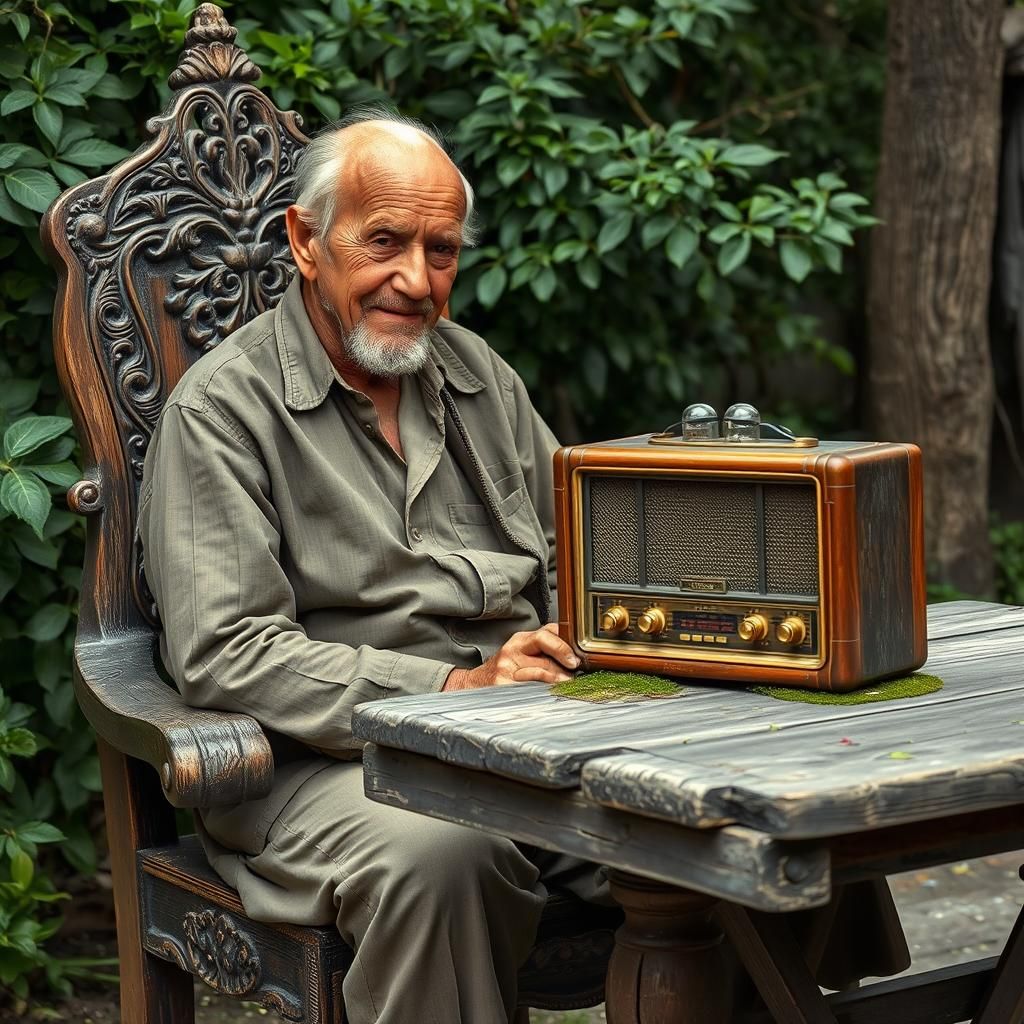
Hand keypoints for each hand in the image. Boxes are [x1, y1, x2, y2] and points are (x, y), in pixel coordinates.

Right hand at [443, 623, 579, 690]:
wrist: (475, 685)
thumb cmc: (506, 671)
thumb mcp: (523, 654)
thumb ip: (546, 651)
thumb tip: (576, 661)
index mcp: (520, 640)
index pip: (546, 633)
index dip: (564, 645)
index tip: (575, 659)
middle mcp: (512, 650)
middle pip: (544, 650)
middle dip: (564, 664)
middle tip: (574, 673)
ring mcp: (506, 668)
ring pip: (540, 670)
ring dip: (557, 680)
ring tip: (565, 686)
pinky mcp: (502, 685)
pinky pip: (529, 688)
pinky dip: (542, 692)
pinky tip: (547, 695)